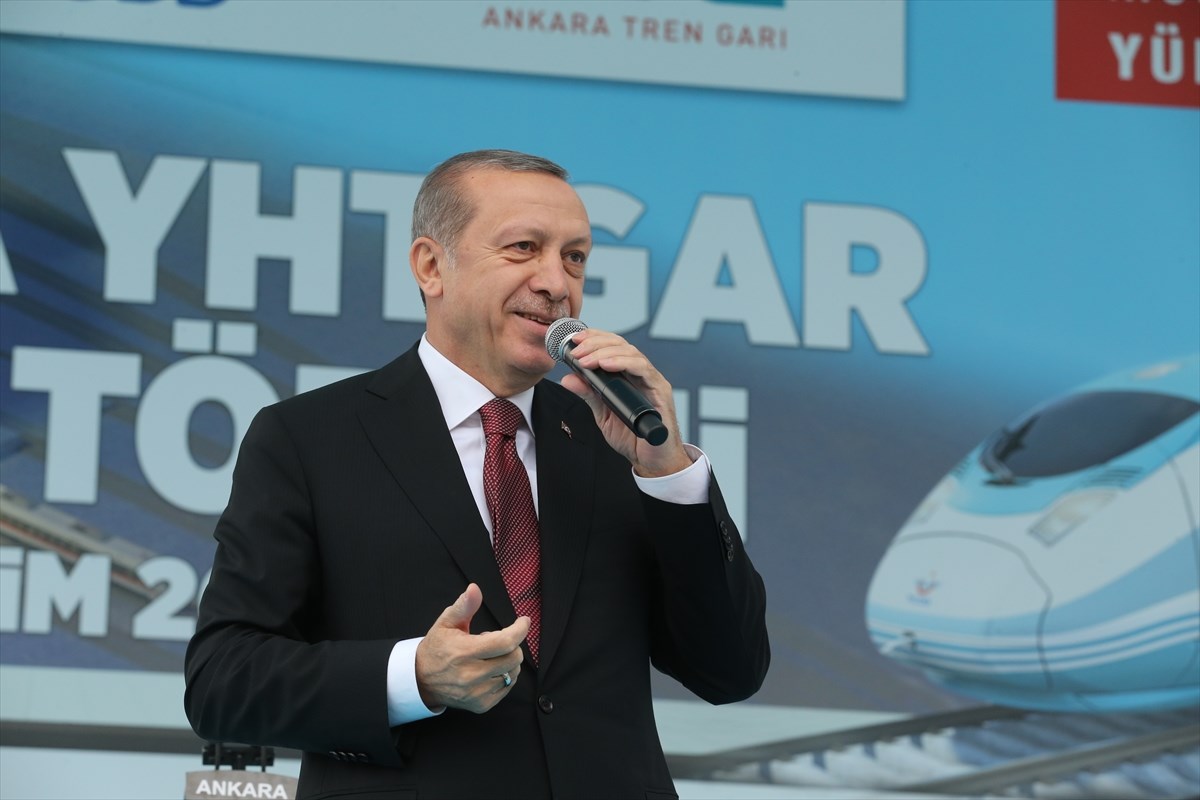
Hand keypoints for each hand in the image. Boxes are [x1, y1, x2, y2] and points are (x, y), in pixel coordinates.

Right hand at [414, 584, 528, 712]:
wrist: (421, 681)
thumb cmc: (436, 648)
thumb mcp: (446, 622)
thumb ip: (464, 605)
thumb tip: (475, 589)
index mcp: (464, 652)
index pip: (505, 642)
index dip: (520, 630)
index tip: (523, 621)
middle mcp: (471, 675)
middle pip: (514, 657)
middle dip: (512, 645)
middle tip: (493, 641)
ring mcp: (477, 692)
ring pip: (513, 673)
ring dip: (508, 661)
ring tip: (488, 657)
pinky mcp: (481, 705)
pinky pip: (507, 687)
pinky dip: (504, 676)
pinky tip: (489, 670)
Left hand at [559, 329, 692, 476]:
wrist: (651, 460)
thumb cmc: (632, 437)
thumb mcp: (603, 414)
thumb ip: (589, 395)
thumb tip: (568, 378)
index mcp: (628, 376)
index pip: (612, 347)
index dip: (594, 338)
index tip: (573, 339)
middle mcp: (641, 374)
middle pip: (620, 345)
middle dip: (596, 343)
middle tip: (576, 350)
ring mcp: (652, 381)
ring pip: (631, 352)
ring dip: (605, 352)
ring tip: (586, 359)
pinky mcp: (660, 391)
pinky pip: (643, 369)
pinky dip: (623, 363)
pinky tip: (606, 365)